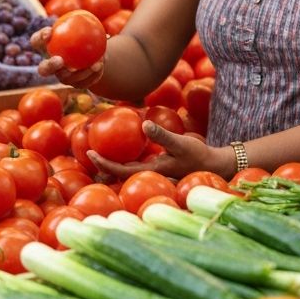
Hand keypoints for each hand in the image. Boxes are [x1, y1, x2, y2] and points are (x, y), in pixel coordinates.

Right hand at [31, 25, 103, 88]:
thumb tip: (85, 17)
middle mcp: (50, 66)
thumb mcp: (84, 25)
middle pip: (43, 69)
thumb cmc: (85, 34)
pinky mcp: (76, 84)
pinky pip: (83, 82)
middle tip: (60, 60)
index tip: (49, 33)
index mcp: (47, 47)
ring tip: (93, 64)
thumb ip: (82, 21)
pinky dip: (92, 74)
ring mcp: (62, 78)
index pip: (36, 41)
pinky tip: (99, 65)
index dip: (39, 38)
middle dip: (50, 66)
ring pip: (66, 79)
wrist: (95, 52)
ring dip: (80, 72)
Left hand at [88, 121, 229, 180]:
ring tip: (96, 147)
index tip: (90, 153)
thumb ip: (162, 135)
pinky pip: (134, 162)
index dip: (103, 163)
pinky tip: (119, 146)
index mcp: (150, 172)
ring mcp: (151, 171)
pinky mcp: (156, 166)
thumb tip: (143, 124)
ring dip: (110, 160)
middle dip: (101, 163)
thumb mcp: (181, 143)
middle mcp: (147, 174)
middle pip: (117, 172)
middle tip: (86, 149)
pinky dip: (124, 155)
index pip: (120, 171)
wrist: (214, 165)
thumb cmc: (198, 155)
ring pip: (125, 168)